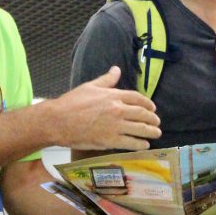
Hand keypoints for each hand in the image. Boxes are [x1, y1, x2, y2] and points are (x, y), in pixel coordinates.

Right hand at [47, 67, 161, 150]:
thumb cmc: (71, 102)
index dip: (147, 104)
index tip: (152, 108)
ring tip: (156, 133)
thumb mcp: (90, 86)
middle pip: (142, 114)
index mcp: (113, 95)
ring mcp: (115, 126)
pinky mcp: (110, 140)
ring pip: (140, 129)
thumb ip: (107, 79)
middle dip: (152, 119)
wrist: (58, 121)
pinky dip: (140, 144)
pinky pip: (131, 143)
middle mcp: (118, 110)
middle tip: (157, 122)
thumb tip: (116, 69)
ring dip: (151, 132)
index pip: (137, 98)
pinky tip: (145, 145)